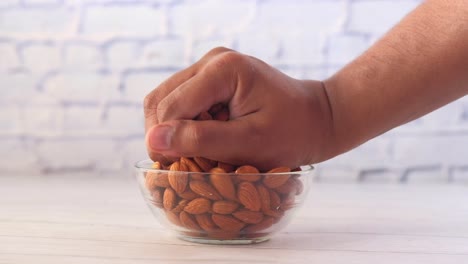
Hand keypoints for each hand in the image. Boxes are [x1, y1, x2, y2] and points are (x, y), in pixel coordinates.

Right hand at [144, 47, 335, 169]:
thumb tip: (153, 141)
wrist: (317, 118)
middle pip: (161, 100)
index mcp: (223, 69)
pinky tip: (204, 140)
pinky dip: (185, 125)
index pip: (170, 107)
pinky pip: (182, 101)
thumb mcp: (249, 143)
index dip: (163, 141)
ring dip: (173, 130)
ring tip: (196, 152)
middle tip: (183, 164)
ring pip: (166, 100)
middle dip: (165, 135)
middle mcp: (212, 60)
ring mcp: (211, 66)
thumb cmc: (292, 133)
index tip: (175, 170)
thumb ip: (201, 140)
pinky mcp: (212, 78)